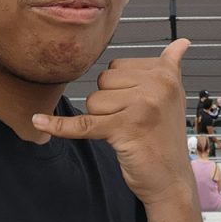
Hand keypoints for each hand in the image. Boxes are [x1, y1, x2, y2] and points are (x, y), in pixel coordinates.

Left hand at [31, 38, 193, 205]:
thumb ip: (172, 66)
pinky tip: (38, 121)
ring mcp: (141, 106)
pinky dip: (59, 126)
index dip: (119, 89)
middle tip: (133, 123)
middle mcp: (157, 86)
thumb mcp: (174, 96)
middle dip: (109, 104)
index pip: (117, 67)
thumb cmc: (166, 137)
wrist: (171, 179)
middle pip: (104, 82)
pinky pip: (83, 124)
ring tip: (126, 133)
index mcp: (166, 73)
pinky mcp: (124, 129)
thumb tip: (182, 42)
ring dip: (102, 120)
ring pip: (94, 102)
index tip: (139, 107)